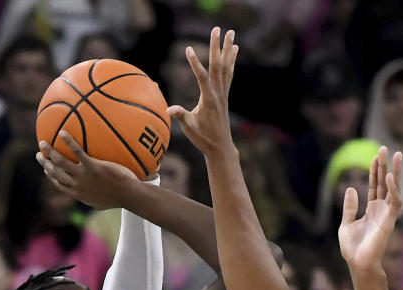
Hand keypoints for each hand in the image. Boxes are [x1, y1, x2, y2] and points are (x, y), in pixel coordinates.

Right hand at [37, 133, 138, 208]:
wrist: (128, 196)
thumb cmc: (119, 198)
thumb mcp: (102, 201)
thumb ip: (94, 194)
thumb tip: (93, 190)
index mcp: (79, 194)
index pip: (60, 184)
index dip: (51, 176)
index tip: (46, 169)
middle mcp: (78, 186)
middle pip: (55, 173)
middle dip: (44, 164)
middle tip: (38, 154)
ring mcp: (84, 176)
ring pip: (61, 162)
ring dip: (50, 152)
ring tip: (43, 142)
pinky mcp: (93, 167)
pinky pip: (77, 152)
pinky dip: (68, 142)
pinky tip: (63, 132)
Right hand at [167, 27, 237, 156]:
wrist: (221, 148)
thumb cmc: (203, 139)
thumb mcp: (190, 128)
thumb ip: (181, 116)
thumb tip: (169, 109)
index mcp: (209, 100)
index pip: (201, 78)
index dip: (195, 63)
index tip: (188, 48)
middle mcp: (218, 94)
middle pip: (218, 66)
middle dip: (217, 47)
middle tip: (217, 29)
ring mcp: (223, 93)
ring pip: (226, 67)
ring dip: (228, 49)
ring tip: (231, 33)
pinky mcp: (225, 95)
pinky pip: (229, 74)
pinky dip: (232, 61)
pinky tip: (234, 50)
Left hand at [339, 147, 402, 273]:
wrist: (358, 264)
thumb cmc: (352, 249)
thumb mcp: (346, 224)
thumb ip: (349, 207)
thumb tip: (351, 188)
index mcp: (371, 210)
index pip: (374, 186)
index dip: (374, 171)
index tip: (375, 156)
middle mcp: (381, 210)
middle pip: (385, 183)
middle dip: (385, 166)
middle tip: (385, 148)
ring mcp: (386, 215)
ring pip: (394, 189)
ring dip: (395, 172)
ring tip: (396, 155)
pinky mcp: (389, 221)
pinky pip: (394, 202)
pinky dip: (393, 189)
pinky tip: (389, 177)